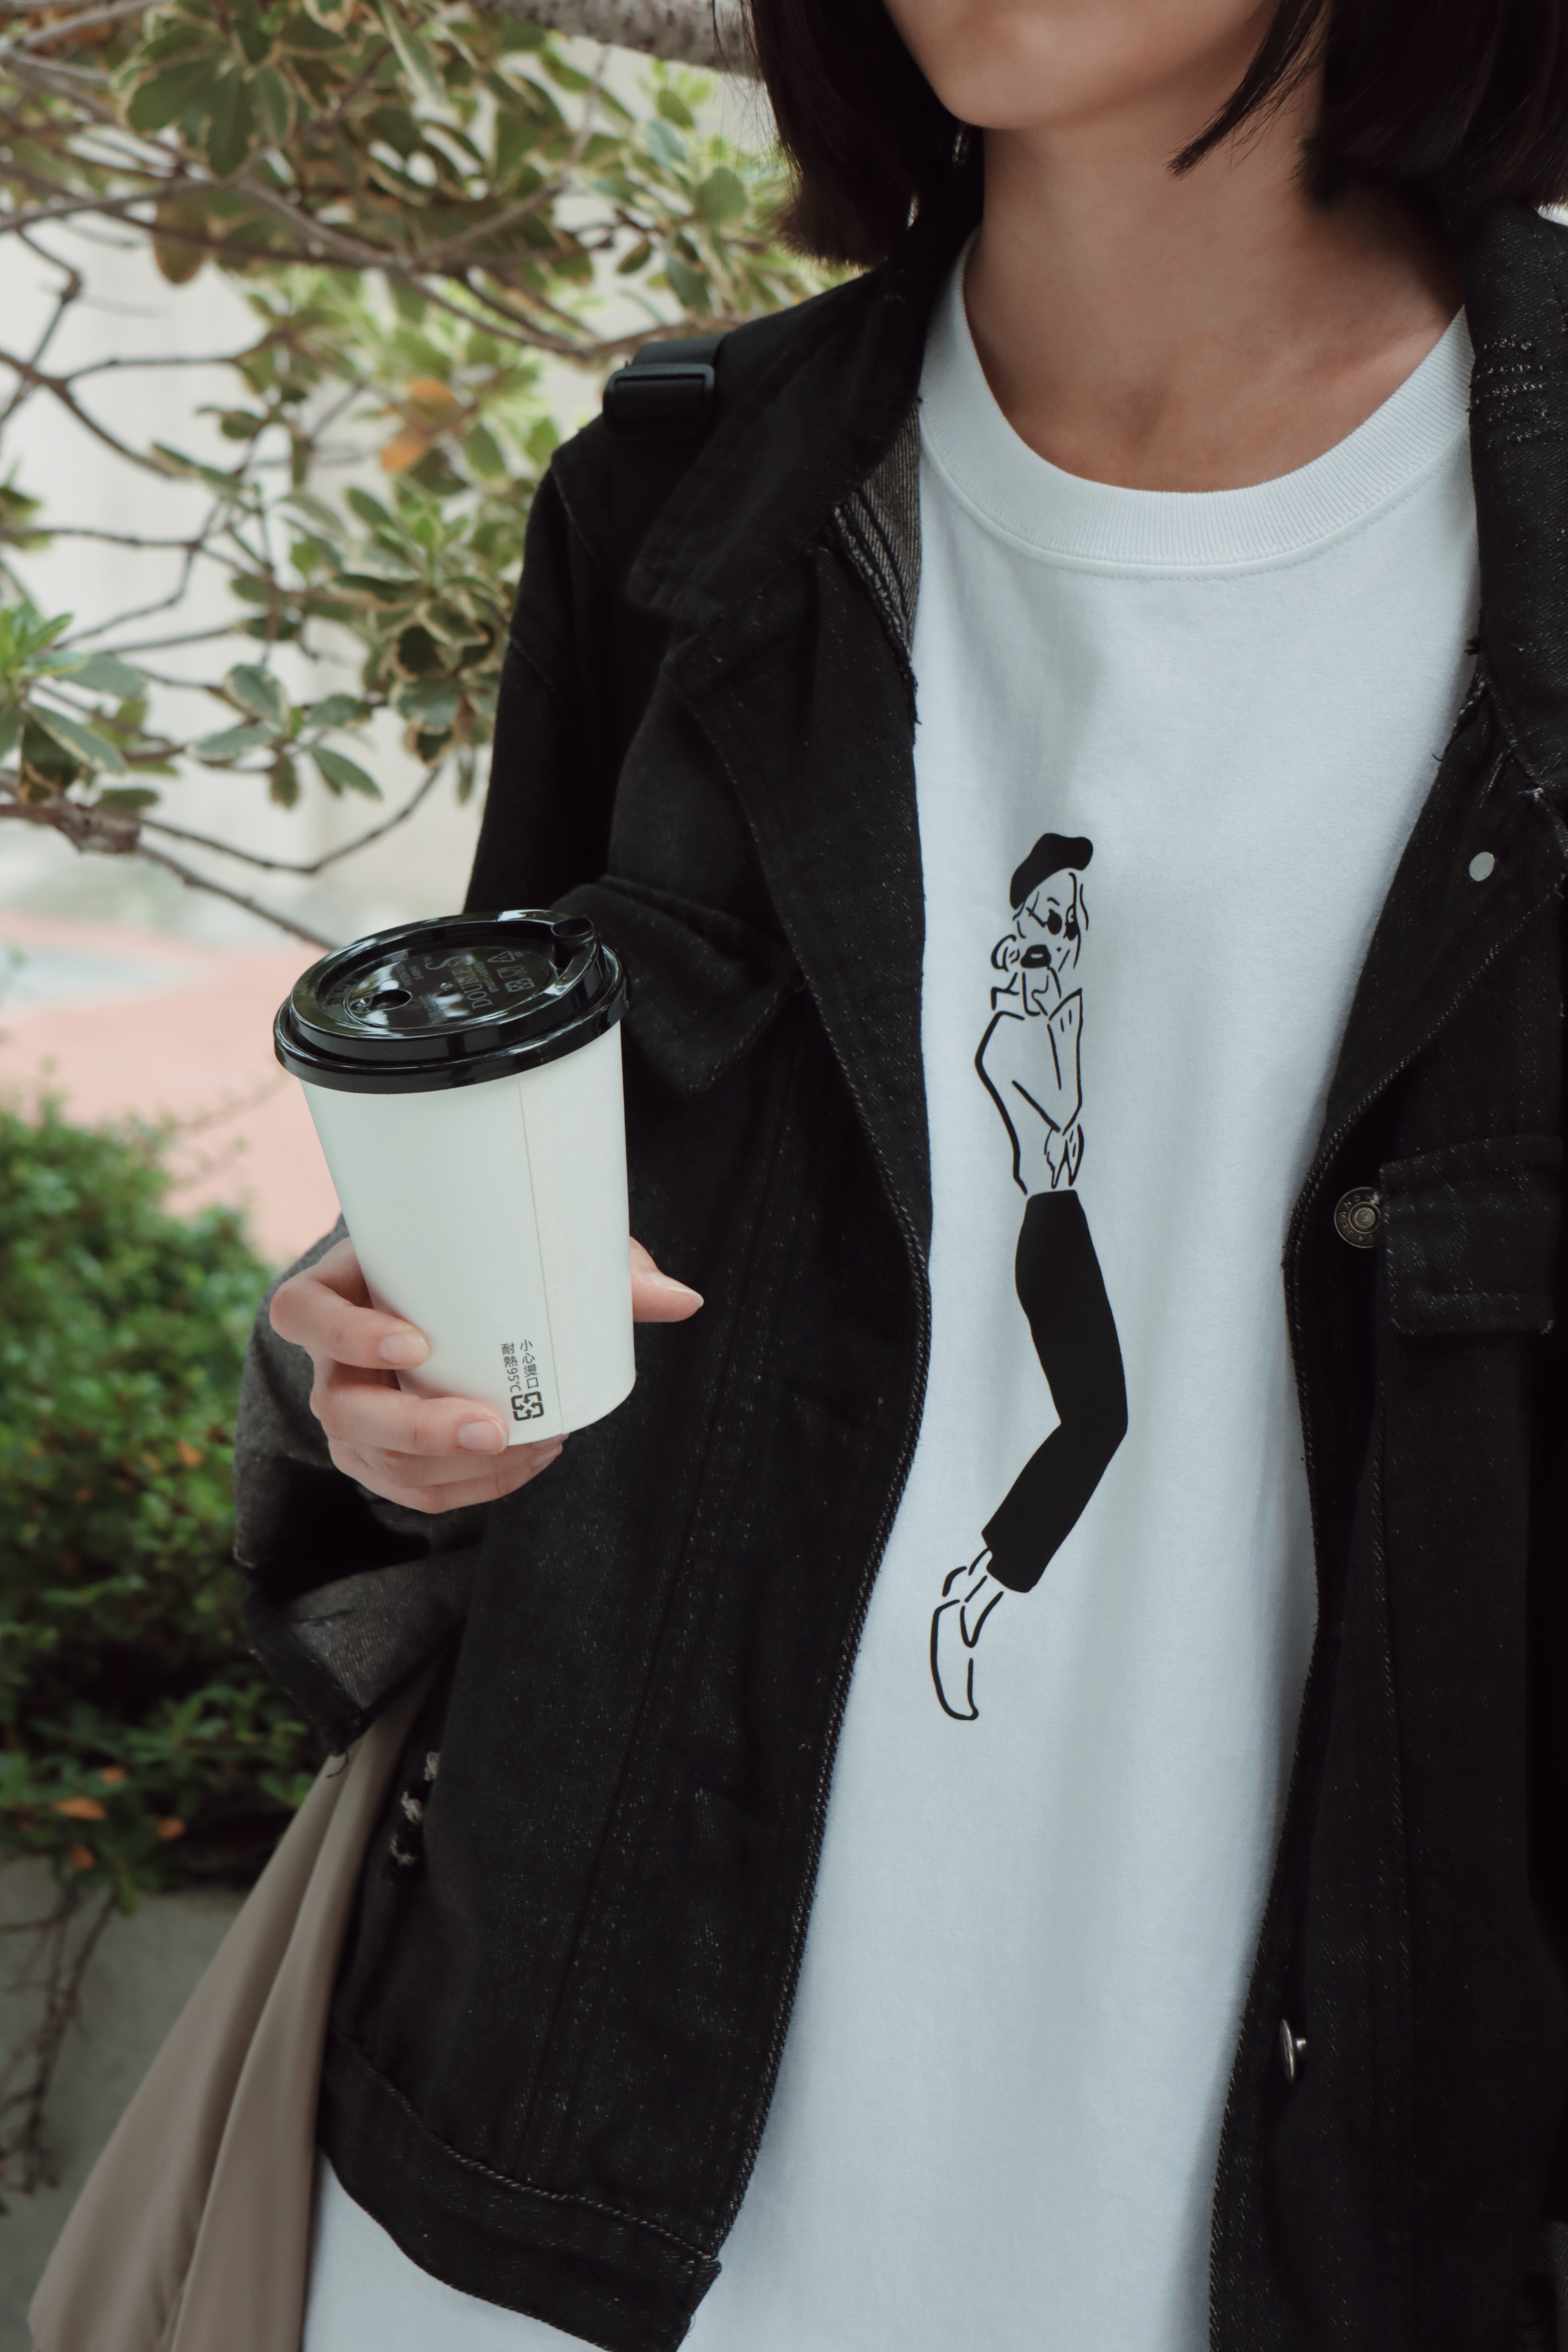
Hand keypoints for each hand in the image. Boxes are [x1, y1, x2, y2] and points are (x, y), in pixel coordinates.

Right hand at [267, 1234, 701, 1513]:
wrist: (457, 1291)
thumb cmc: (485, 1258)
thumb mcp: (529, 1247)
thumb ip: (601, 1267)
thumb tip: (683, 1299)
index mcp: (342, 1288)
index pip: (301, 1311)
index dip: (344, 1334)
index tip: (415, 1343)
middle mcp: (333, 1360)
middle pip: (342, 1410)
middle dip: (415, 1428)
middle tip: (492, 1424)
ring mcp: (352, 1414)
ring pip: (372, 1462)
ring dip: (450, 1470)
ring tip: (529, 1448)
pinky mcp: (380, 1456)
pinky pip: (410, 1489)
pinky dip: (468, 1489)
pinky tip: (527, 1462)